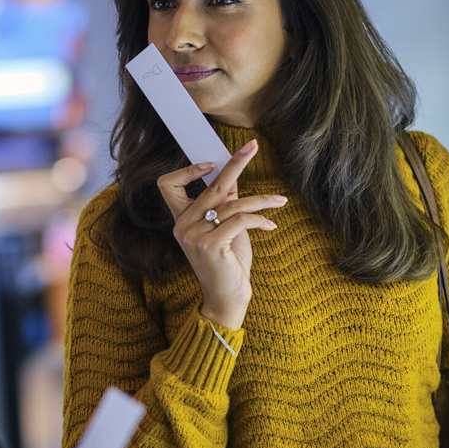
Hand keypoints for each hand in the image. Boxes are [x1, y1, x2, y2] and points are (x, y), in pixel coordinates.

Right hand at [156, 140, 286, 331]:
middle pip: (211, 185)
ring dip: (261, 200)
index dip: (187, 170)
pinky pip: (240, 220)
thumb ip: (225, 205)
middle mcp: (183, 226)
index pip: (168, 184)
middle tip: (253, 146)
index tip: (212, 163)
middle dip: (235, 163)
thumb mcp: (226, 231)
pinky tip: (271, 225)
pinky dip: (260, 219)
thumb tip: (232, 176)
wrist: (226, 300)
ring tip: (280, 202)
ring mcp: (194, 235)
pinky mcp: (211, 245)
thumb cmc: (227, 265)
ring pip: (233, 203)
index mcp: (181, 220)